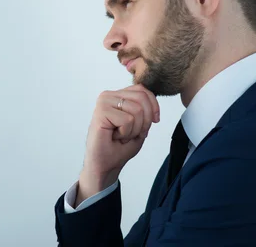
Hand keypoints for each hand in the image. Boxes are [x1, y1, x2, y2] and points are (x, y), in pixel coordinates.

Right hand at [75, 84, 159, 205]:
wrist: (105, 165)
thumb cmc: (120, 147)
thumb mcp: (140, 125)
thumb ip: (145, 108)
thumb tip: (151, 99)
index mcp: (117, 96)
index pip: (142, 90)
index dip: (153, 106)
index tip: (154, 121)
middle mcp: (108, 95)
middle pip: (142, 98)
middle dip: (145, 121)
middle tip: (132, 134)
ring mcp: (103, 102)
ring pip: (137, 110)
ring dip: (134, 130)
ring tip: (121, 136)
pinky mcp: (100, 112)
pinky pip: (127, 120)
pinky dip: (126, 134)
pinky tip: (114, 137)